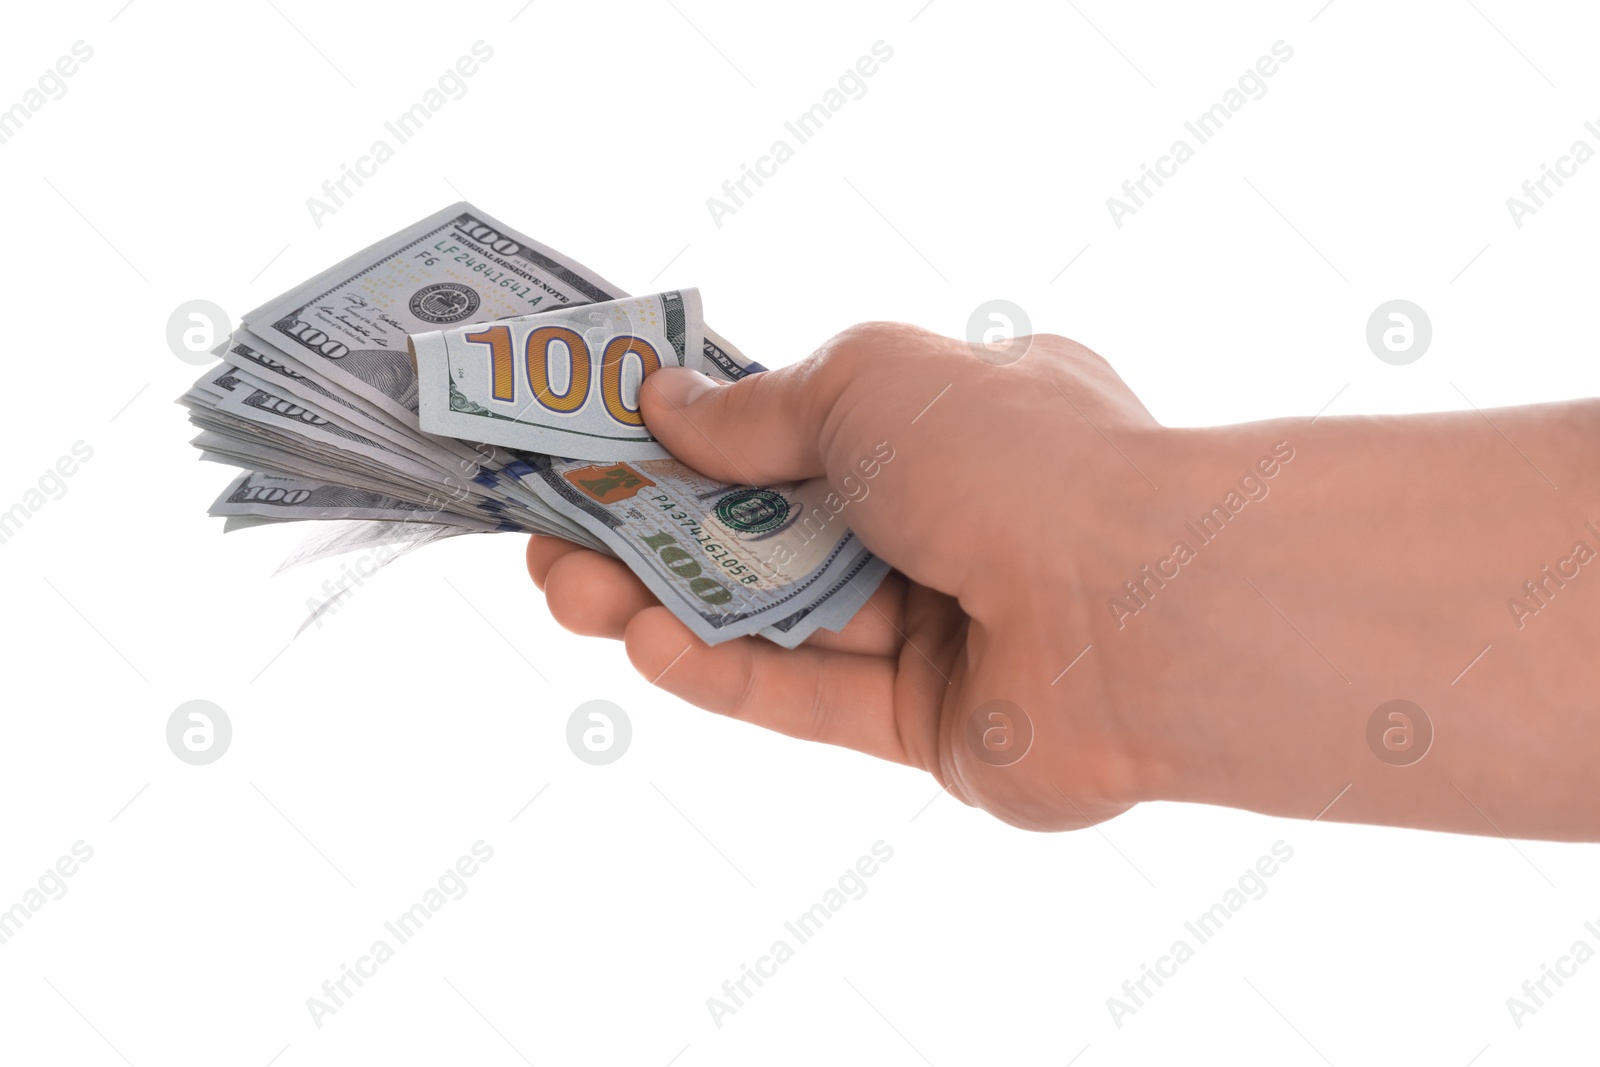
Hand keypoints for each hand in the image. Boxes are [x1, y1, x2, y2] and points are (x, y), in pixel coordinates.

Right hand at [527, 323, 1165, 830]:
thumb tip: (665, 405)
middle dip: (656, 532)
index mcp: (957, 419)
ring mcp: (943, 629)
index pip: (801, 428)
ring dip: (667, 602)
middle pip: (772, 532)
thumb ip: (758, 410)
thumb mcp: (867, 386)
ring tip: (565, 590)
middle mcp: (951, 521)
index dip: (695, 440)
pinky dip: (726, 673)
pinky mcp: (932, 729)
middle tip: (553, 535)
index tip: (597, 444)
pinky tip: (644, 646)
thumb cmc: (1017, 459)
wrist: (1147, 609)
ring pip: (777, 618)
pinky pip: (810, 698)